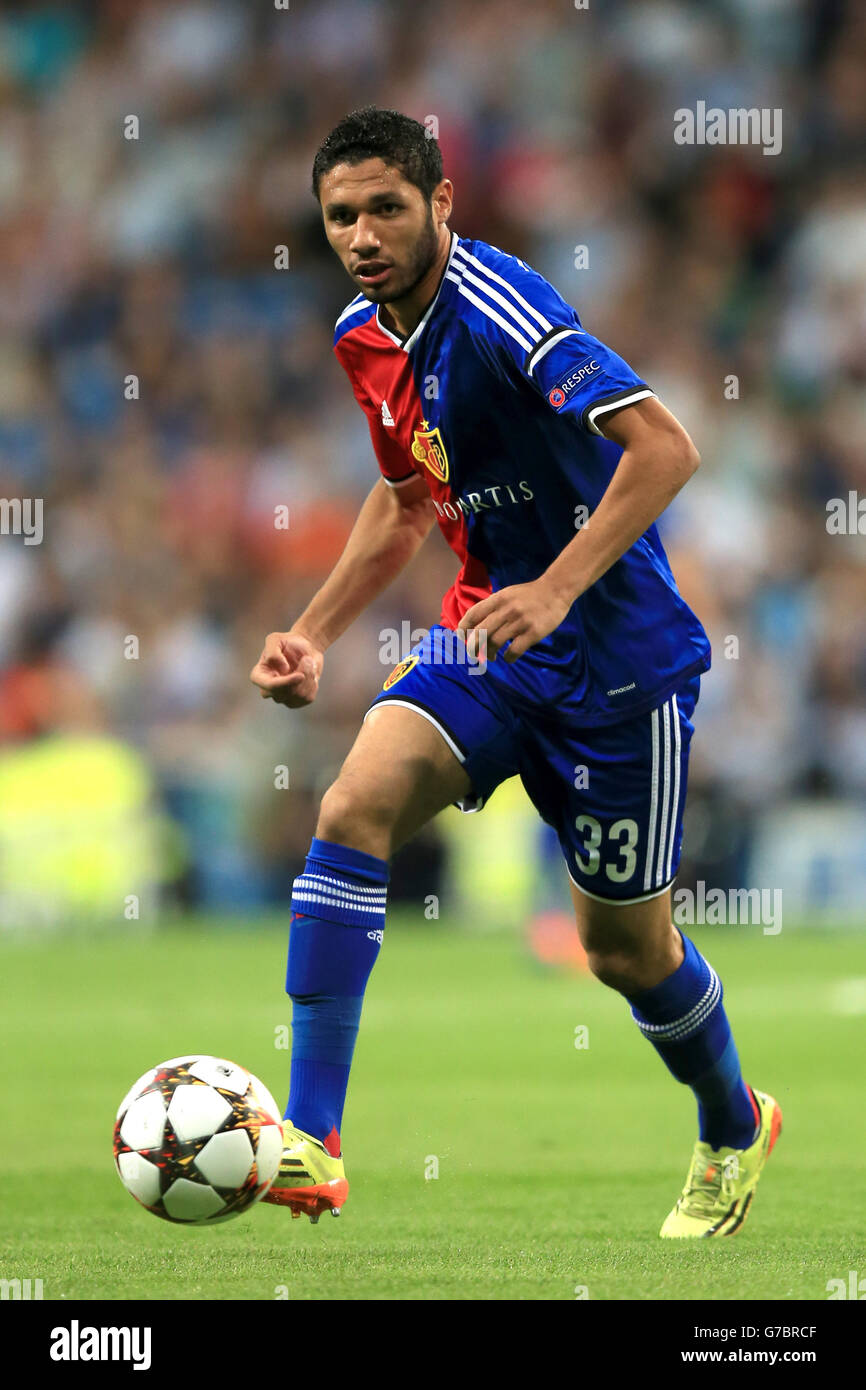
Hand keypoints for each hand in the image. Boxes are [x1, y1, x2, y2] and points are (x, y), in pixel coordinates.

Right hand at [250, 632, 323, 707]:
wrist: (306, 647)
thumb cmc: (289, 642)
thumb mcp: (276, 638)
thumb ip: (273, 651)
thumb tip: (283, 669)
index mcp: (259, 675)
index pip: (268, 686)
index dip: (284, 683)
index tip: (300, 675)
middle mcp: (268, 690)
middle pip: (283, 694)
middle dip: (300, 677)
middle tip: (308, 659)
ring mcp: (283, 697)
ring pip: (297, 696)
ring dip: (308, 677)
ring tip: (309, 662)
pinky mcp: (297, 700)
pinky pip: (307, 698)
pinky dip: (313, 684)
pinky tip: (311, 673)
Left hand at [457, 577, 572, 662]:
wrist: (556, 590)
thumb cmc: (529, 595)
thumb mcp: (507, 594)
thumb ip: (492, 607)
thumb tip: (474, 626)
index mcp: (498, 599)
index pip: (472, 615)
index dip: (463, 629)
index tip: (462, 639)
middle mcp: (506, 610)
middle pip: (480, 633)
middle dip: (473, 647)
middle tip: (474, 655)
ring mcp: (520, 621)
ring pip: (495, 643)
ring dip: (489, 654)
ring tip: (491, 657)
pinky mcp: (533, 632)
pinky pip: (514, 650)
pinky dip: (508, 658)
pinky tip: (509, 657)